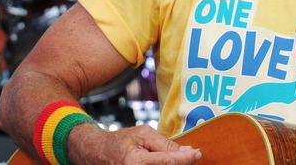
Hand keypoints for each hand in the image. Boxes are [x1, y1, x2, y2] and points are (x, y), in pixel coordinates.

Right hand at [68, 124, 201, 163]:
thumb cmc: (120, 141)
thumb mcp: (143, 134)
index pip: (168, 162)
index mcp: (136, 161)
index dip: (186, 158)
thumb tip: (186, 151)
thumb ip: (164, 144)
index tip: (198, 153)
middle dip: (181, 164)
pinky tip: (170, 162)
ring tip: (179, 159)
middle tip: (191, 156)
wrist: (97, 153)